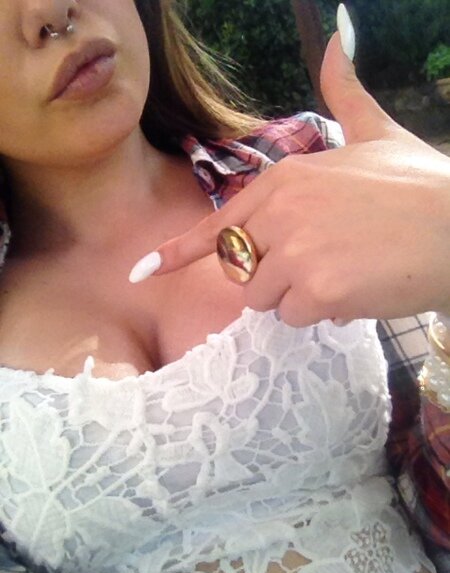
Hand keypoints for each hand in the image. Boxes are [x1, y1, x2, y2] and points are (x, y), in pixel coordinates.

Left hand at [130, 32, 449, 326]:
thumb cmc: (418, 185)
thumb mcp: (377, 133)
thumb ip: (345, 95)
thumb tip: (338, 39)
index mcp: (284, 180)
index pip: (218, 224)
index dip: (179, 251)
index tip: (143, 272)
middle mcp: (280, 212)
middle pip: (243, 269)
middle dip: (274, 274)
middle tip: (323, 258)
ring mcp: (295, 252)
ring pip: (267, 298)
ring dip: (299, 295)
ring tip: (344, 270)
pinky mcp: (317, 291)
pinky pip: (297, 316)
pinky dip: (323, 311)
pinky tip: (356, 288)